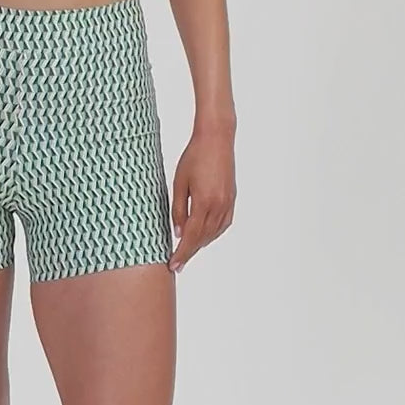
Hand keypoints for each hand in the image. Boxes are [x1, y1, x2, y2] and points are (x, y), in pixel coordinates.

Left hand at [168, 125, 235, 272]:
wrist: (216, 139)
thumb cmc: (194, 156)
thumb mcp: (179, 183)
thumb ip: (178, 210)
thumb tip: (179, 233)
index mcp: (204, 202)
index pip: (191, 237)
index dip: (181, 253)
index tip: (173, 265)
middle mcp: (219, 206)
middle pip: (203, 239)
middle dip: (189, 252)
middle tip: (177, 264)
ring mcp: (227, 203)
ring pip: (214, 233)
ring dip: (201, 244)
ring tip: (187, 251)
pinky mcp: (231, 199)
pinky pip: (223, 224)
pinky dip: (213, 233)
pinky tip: (204, 235)